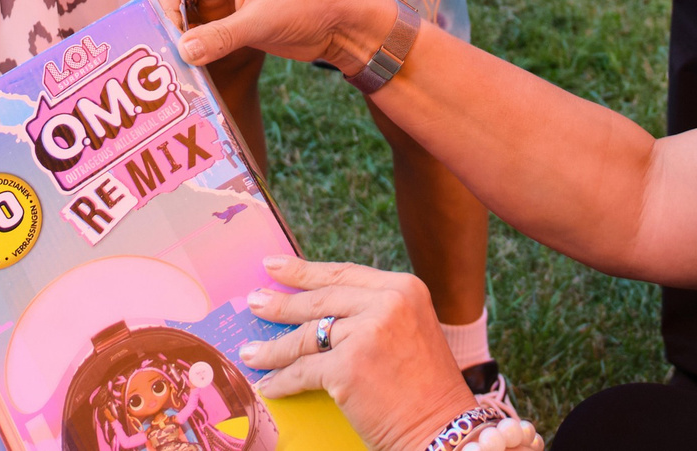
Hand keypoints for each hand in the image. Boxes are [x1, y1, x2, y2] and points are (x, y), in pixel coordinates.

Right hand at [159, 0, 394, 72]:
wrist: (341, 22)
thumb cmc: (309, 6)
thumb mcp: (262, 22)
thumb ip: (220, 36)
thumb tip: (182, 51)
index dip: (165, 6)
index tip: (173, 37)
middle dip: (168, 23)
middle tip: (166, 55)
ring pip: (184, 14)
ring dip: (180, 37)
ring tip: (176, 64)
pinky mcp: (230, 16)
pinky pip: (200, 29)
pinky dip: (194, 45)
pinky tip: (192, 65)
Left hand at [237, 255, 473, 450]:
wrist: (445, 431)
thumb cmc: (426, 390)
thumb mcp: (409, 332)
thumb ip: (372, 313)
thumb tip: (317, 310)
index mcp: (403, 288)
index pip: (343, 275)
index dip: (305, 271)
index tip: (274, 266)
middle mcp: (387, 303)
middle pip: (320, 300)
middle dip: (281, 303)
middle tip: (254, 301)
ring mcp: (367, 333)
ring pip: (306, 337)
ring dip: (273, 347)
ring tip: (251, 351)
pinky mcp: (349, 367)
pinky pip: (304, 371)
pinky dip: (283, 380)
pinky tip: (269, 385)